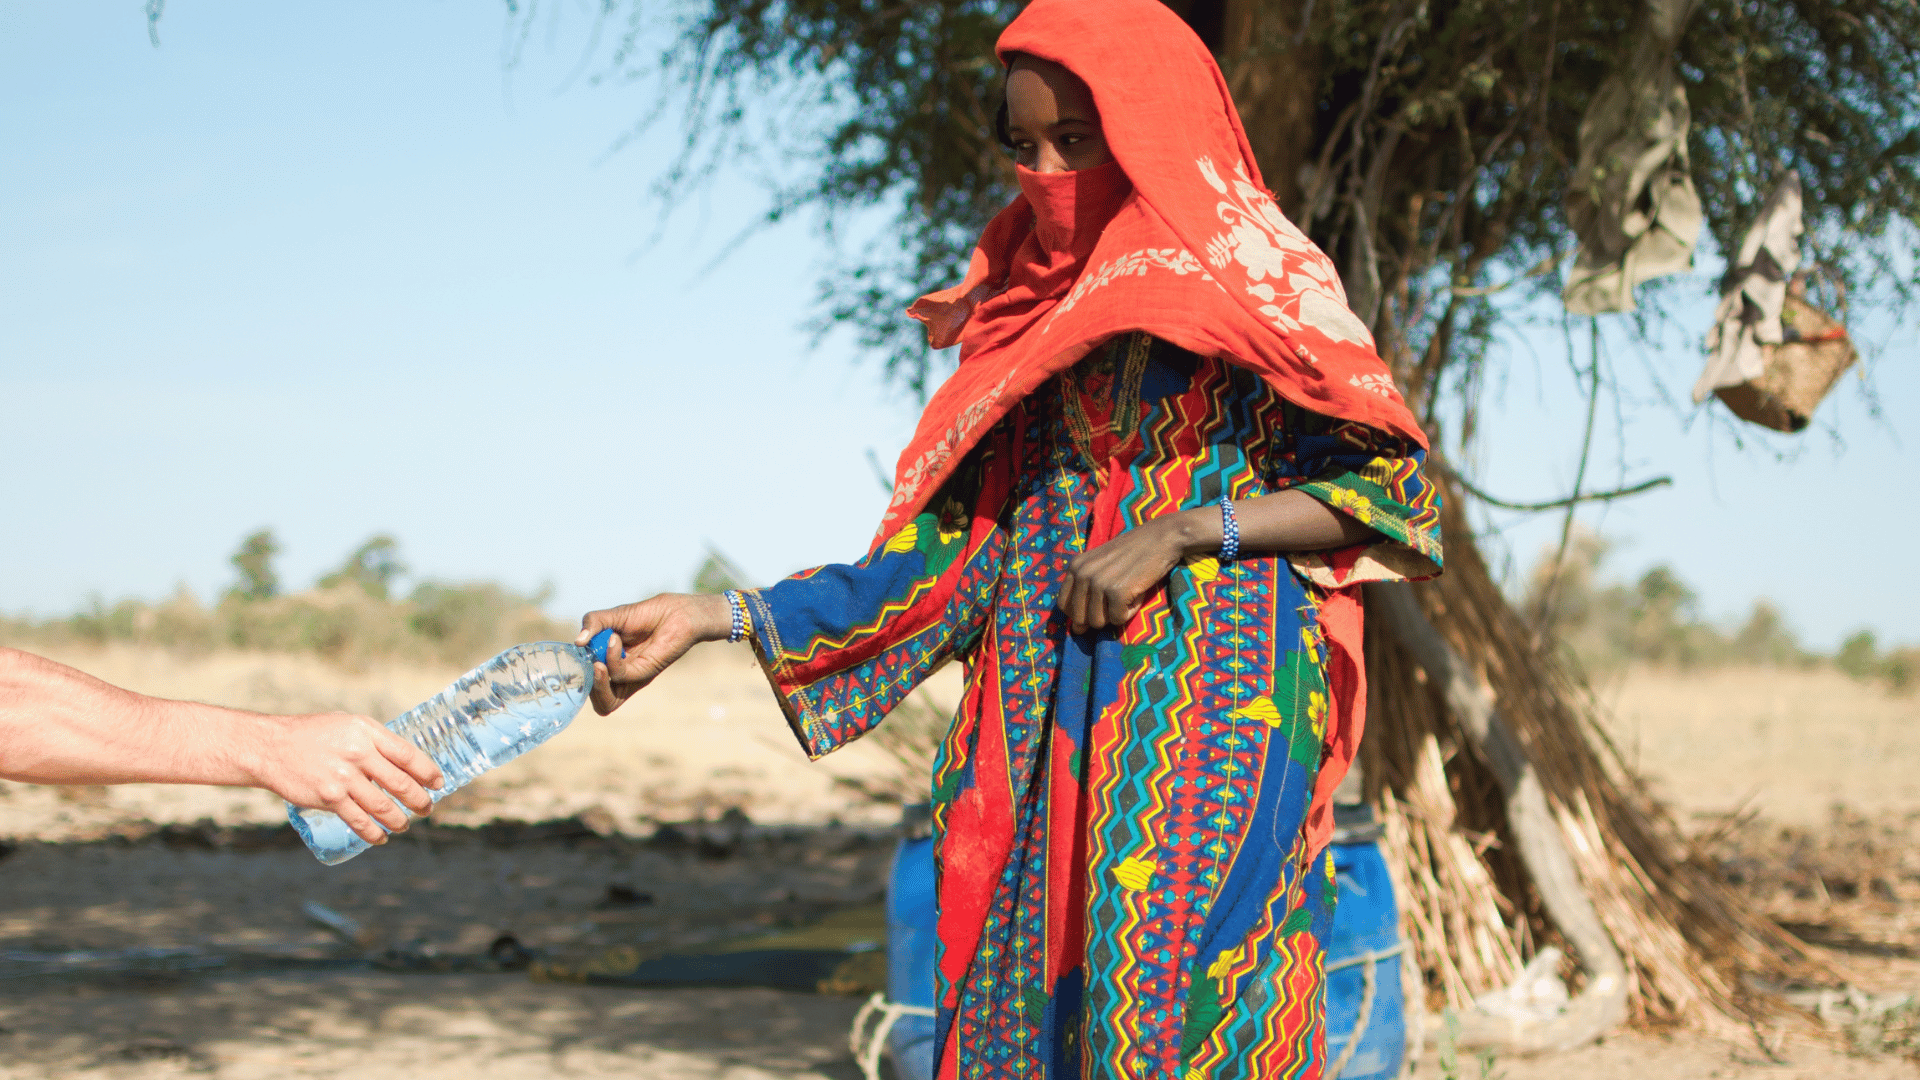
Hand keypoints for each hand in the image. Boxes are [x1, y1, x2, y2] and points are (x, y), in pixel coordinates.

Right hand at [245, 712, 443, 844]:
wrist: (270, 747)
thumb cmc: (313, 734)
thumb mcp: (348, 724)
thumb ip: (375, 741)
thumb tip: (404, 761)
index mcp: (366, 732)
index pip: (408, 755)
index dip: (428, 772)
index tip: (438, 783)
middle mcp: (357, 754)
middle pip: (400, 783)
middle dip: (419, 800)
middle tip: (426, 808)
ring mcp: (343, 778)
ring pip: (383, 806)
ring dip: (399, 820)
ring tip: (405, 825)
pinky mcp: (329, 798)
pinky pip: (359, 821)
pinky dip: (374, 833)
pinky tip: (381, 837)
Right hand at [576, 593, 732, 714]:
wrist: (674, 612)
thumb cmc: (645, 615)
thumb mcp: (611, 617)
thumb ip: (592, 624)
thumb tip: (577, 642)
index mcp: (608, 664)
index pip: (586, 686)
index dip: (578, 677)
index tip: (576, 657)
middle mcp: (618, 676)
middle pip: (595, 701)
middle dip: (586, 686)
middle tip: (588, 663)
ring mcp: (631, 678)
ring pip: (605, 701)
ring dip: (596, 681)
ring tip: (597, 661)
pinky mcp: (644, 674)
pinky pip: (620, 676)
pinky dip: (612, 659)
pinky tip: (615, 640)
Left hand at [1057, 514, 1204, 633]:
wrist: (1161, 538)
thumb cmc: (1133, 554)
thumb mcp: (1100, 566)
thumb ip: (1085, 591)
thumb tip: (1077, 630)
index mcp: (1075, 566)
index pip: (1063, 605)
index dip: (1080, 613)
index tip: (1097, 607)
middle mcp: (1083, 573)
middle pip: (1080, 618)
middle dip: (1099, 617)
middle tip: (1116, 600)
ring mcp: (1099, 582)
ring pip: (1097, 622)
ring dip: (1115, 614)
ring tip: (1127, 594)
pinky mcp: (1118, 591)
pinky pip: (1118, 620)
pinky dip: (1130, 612)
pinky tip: (1136, 594)